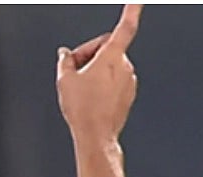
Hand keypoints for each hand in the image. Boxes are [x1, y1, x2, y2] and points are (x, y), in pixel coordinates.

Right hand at [56, 5, 142, 146]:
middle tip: (73, 70)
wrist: (96, 137)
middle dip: (89, 54)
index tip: (138, 0)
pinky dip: (102, 82)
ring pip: (109, 65)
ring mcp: (129, 82)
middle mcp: (125, 67)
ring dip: (95, 70)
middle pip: (106, 48)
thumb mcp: (64, 78)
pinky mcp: (129, 94)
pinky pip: (114, 80)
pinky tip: (91, 96)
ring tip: (81, 88)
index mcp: (112, 57)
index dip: (132, 10)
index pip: (125, 27)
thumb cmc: (83, 109)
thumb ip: (66, 60)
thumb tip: (66, 54)